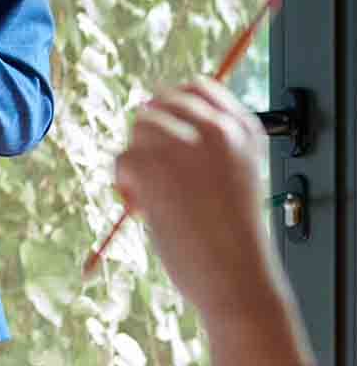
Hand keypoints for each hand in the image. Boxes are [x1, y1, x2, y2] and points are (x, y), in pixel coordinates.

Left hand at [115, 78, 274, 322]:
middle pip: (160, 105)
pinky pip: (122, 159)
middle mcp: (216, 129)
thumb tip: (153, 118)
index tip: (166, 130)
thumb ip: (209, 146)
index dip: (173, 106)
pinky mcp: (154, 165)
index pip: (197, 87)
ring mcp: (184, 144)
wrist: (238, 279)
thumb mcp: (237, 176)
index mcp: (243, 129)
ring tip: (156, 196)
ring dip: (138, 160)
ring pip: (138, 130)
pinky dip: (126, 184)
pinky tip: (146, 208)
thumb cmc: (234, 238)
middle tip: (158, 176)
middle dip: (151, 138)